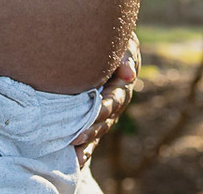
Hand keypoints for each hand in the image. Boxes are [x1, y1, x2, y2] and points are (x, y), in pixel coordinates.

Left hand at [73, 32, 140, 167]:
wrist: (101, 44)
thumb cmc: (112, 41)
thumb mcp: (122, 44)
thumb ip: (125, 56)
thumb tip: (129, 75)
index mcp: (120, 87)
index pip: (113, 101)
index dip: (103, 109)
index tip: (93, 114)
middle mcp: (113, 105)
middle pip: (103, 122)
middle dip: (90, 130)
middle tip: (75, 137)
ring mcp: (103, 114)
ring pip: (96, 132)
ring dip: (86, 144)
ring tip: (73, 154)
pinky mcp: (92, 118)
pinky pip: (90, 137)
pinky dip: (84, 150)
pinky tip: (75, 161)